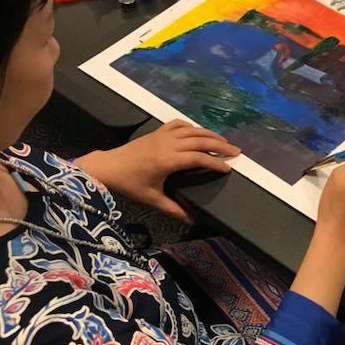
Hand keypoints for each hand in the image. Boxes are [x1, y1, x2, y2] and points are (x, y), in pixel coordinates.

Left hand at [77, 120, 239, 222]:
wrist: (107, 168)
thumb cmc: (129, 185)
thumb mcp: (153, 200)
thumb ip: (174, 210)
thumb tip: (193, 220)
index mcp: (168, 160)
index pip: (199, 158)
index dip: (215, 163)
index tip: (228, 168)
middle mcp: (168, 144)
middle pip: (200, 140)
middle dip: (220, 145)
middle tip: (236, 151)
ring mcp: (162, 135)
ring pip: (192, 130)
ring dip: (209, 134)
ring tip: (224, 141)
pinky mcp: (156, 132)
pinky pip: (178, 124)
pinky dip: (191, 126)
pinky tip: (198, 131)